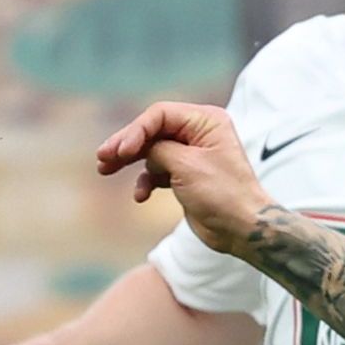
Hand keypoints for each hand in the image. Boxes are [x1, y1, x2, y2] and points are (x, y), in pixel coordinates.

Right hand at [95, 102, 271, 257]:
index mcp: (206, 120)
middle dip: (126, 144)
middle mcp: (199, 132)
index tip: (120, 151)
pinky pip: (158, 170)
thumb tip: (142, 147)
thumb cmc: (223, 195)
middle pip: (152, 131)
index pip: (160, 115)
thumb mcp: (186, 166)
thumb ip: (158, 149)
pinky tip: (140, 196)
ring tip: (104, 169)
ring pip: (152, 151)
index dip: (136, 131)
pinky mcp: (186, 175)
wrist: (242, 229)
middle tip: (102, 157)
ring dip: (130, 162)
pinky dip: (146, 181)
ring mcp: (192, 154)